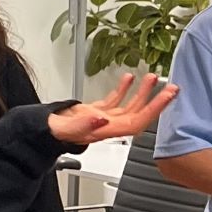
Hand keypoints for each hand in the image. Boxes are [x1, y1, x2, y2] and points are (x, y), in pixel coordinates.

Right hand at [46, 74, 177, 146]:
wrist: (40, 133)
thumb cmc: (50, 133)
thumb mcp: (63, 127)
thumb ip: (82, 124)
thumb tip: (102, 119)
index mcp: (104, 131)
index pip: (137, 121)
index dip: (154, 109)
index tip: (167, 96)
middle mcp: (108, 126)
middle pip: (139, 114)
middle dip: (156, 100)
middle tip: (171, 87)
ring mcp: (103, 120)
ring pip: (129, 107)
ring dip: (142, 93)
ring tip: (151, 77)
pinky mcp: (95, 113)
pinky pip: (115, 101)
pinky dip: (123, 89)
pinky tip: (128, 79)